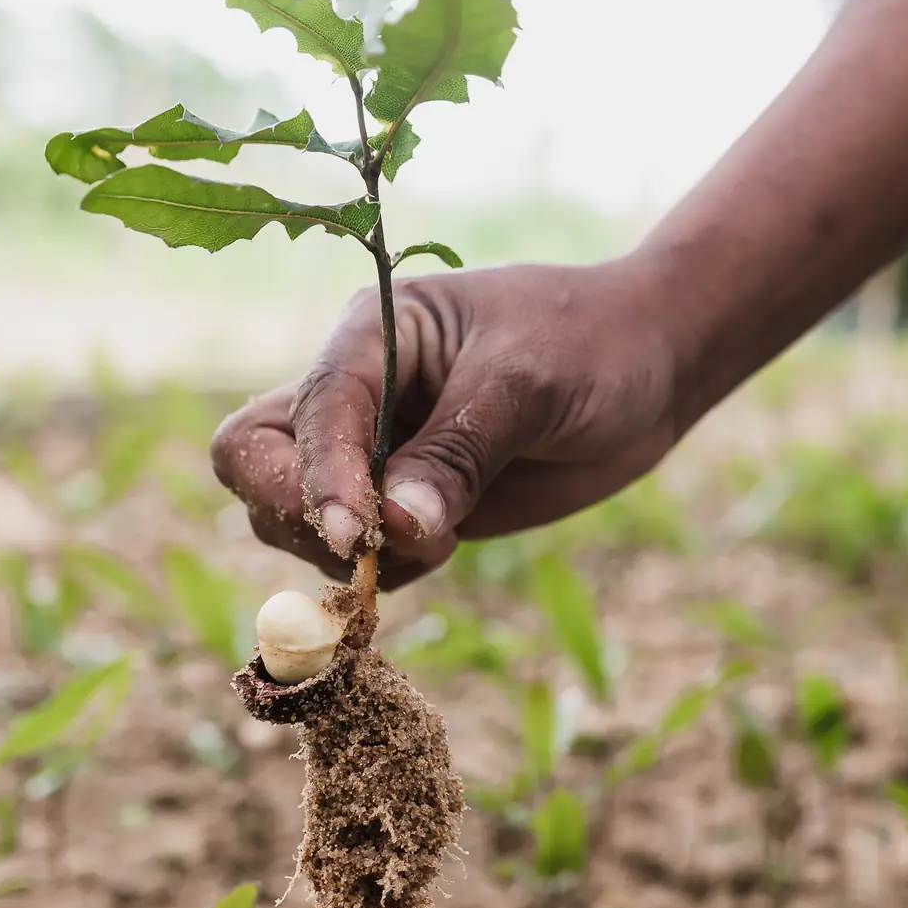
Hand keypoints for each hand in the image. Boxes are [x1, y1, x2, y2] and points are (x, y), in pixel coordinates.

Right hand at [211, 258, 680, 588]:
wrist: (651, 364)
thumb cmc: (591, 344)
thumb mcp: (528, 385)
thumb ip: (458, 454)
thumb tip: (394, 528)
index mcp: (369, 335)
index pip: (307, 413)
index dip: (320, 479)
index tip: (360, 536)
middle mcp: (356, 393)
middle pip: (256, 462)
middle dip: (297, 514)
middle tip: (374, 549)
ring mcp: (376, 452)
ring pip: (293, 517)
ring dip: (346, 554)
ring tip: (442, 542)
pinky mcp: (408, 502)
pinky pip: (358, 554)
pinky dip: (383, 572)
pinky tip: (445, 550)